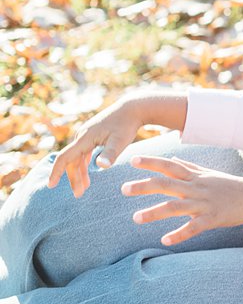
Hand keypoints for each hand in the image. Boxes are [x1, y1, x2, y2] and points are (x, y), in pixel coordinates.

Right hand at [48, 93, 188, 195]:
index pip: (64, 158)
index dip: (56, 172)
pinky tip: (87, 173)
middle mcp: (81, 136)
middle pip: (71, 161)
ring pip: (77, 157)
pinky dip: (84, 164)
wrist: (132, 109)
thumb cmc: (126, 125)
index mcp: (84, 139)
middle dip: (73, 178)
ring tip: (84, 188)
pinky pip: (83, 152)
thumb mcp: (120, 140)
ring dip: (79, 172)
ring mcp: (86, 135)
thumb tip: (101, 166)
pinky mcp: (92, 135)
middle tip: (79, 194)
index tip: (51, 185)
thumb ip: (110, 153)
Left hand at [122, 155, 242, 245]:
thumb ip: (189, 166)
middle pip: (166, 185)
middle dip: (144, 186)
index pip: (169, 166)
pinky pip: (193, 227)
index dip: (151, 162)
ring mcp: (204, 204)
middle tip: (123, 189)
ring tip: (135, 218)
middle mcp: (196, 188)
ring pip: (175, 207)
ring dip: (154, 212)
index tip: (132, 160)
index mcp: (195, 177)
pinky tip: (165, 239)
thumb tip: (172, 159)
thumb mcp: (209, 173)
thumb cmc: (230, 185)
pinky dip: (179, 234)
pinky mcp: (212, 219)